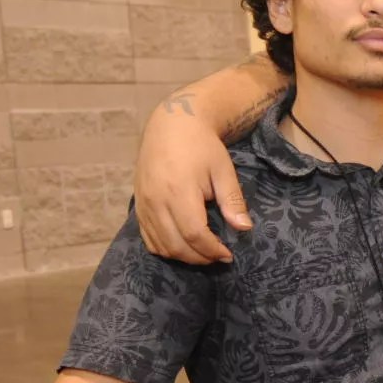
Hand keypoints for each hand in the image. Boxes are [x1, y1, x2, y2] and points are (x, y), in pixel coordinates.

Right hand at [136, 97, 249, 263]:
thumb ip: (232, 201)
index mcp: (178, 191)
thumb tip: (244, 228)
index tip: (228, 255)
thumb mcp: (223, 170)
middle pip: (175, 245)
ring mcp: (143, 204)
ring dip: (183, 256)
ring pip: (160, 245)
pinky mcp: (138, 205)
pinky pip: (148, 238)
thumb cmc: (202, 146)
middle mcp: (156, 201)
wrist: (172, 124)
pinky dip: (165, 248)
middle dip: (199, 258)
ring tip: (203, 252)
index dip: (211, 250)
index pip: (194, 234)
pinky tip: (183, 245)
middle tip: (218, 256)